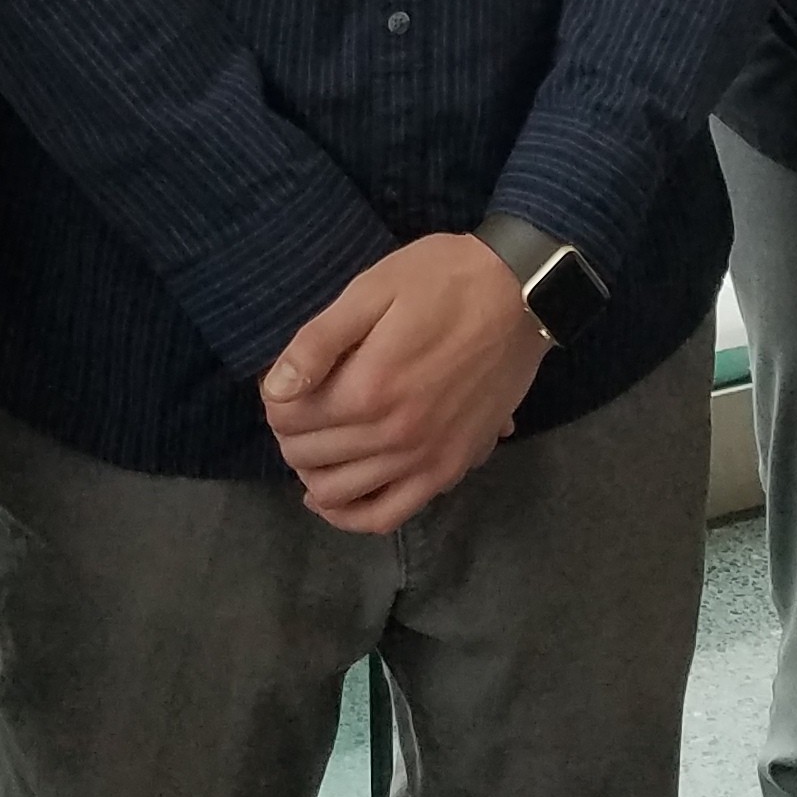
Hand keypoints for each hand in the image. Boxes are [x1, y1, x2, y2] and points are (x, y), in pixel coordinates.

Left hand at [261, 236, 546, 534]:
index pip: (288, 417)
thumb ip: (319, 341)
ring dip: (312, 470)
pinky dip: (353, 516)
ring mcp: (424, 460)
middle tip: (298, 404)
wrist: (523, 292)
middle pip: (308, 455)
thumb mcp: (374, 289)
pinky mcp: (449, 469)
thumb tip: (274, 390)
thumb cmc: (444, 280)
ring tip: (316, 441)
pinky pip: (388, 515)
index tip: (285, 379)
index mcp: (368, 388)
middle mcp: (393, 436)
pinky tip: (335, 498)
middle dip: (290, 431)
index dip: (275, 397)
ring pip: (338, 493)